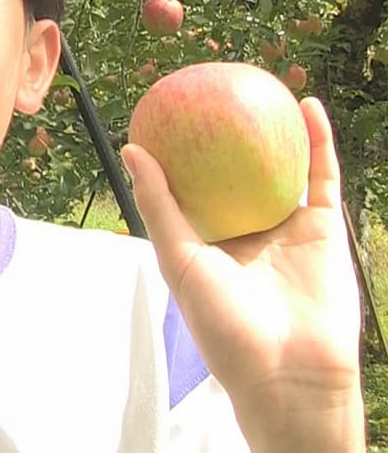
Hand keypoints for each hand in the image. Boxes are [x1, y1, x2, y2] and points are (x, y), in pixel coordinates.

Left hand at [121, 97, 363, 451]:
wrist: (289, 371)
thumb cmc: (222, 322)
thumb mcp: (179, 259)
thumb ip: (159, 204)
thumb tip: (132, 148)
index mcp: (209, 241)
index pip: (191, 186)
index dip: (180, 153)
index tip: (167, 113)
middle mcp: (247, 231)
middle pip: (235, 172)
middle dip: (227, 136)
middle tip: (214, 91)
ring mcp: (287, 229)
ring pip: (280, 168)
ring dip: (275, 130)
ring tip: (261, 86)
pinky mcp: (324, 229)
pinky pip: (321, 176)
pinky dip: (318, 141)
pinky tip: (306, 105)